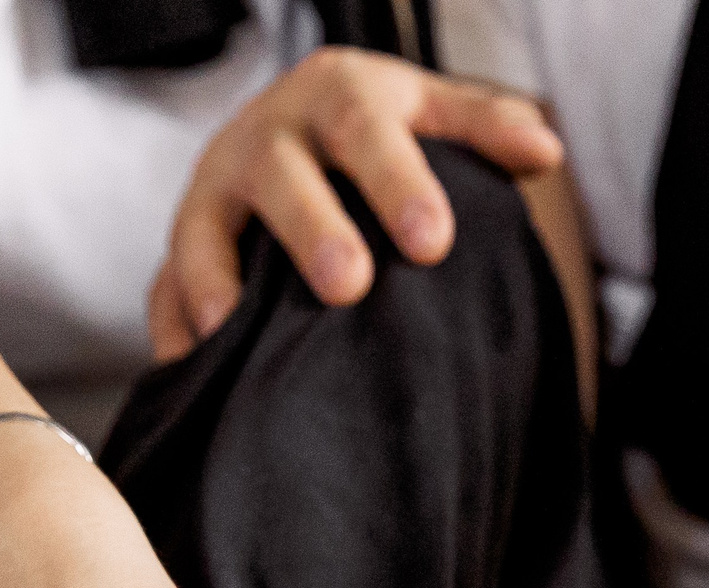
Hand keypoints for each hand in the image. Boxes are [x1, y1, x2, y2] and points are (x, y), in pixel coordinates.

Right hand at [150, 47, 562, 359]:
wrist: (291, 129)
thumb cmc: (377, 134)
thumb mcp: (432, 113)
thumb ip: (488, 128)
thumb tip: (545, 152)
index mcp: (335, 98)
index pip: (365, 128)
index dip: (396, 180)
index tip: (432, 240)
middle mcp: (266, 138)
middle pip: (280, 176)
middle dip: (311, 228)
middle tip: (349, 285)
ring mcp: (214, 192)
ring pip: (202, 229)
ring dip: (217, 278)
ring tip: (234, 326)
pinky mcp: (184, 244)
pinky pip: (164, 286)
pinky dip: (172, 327)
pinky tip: (188, 368)